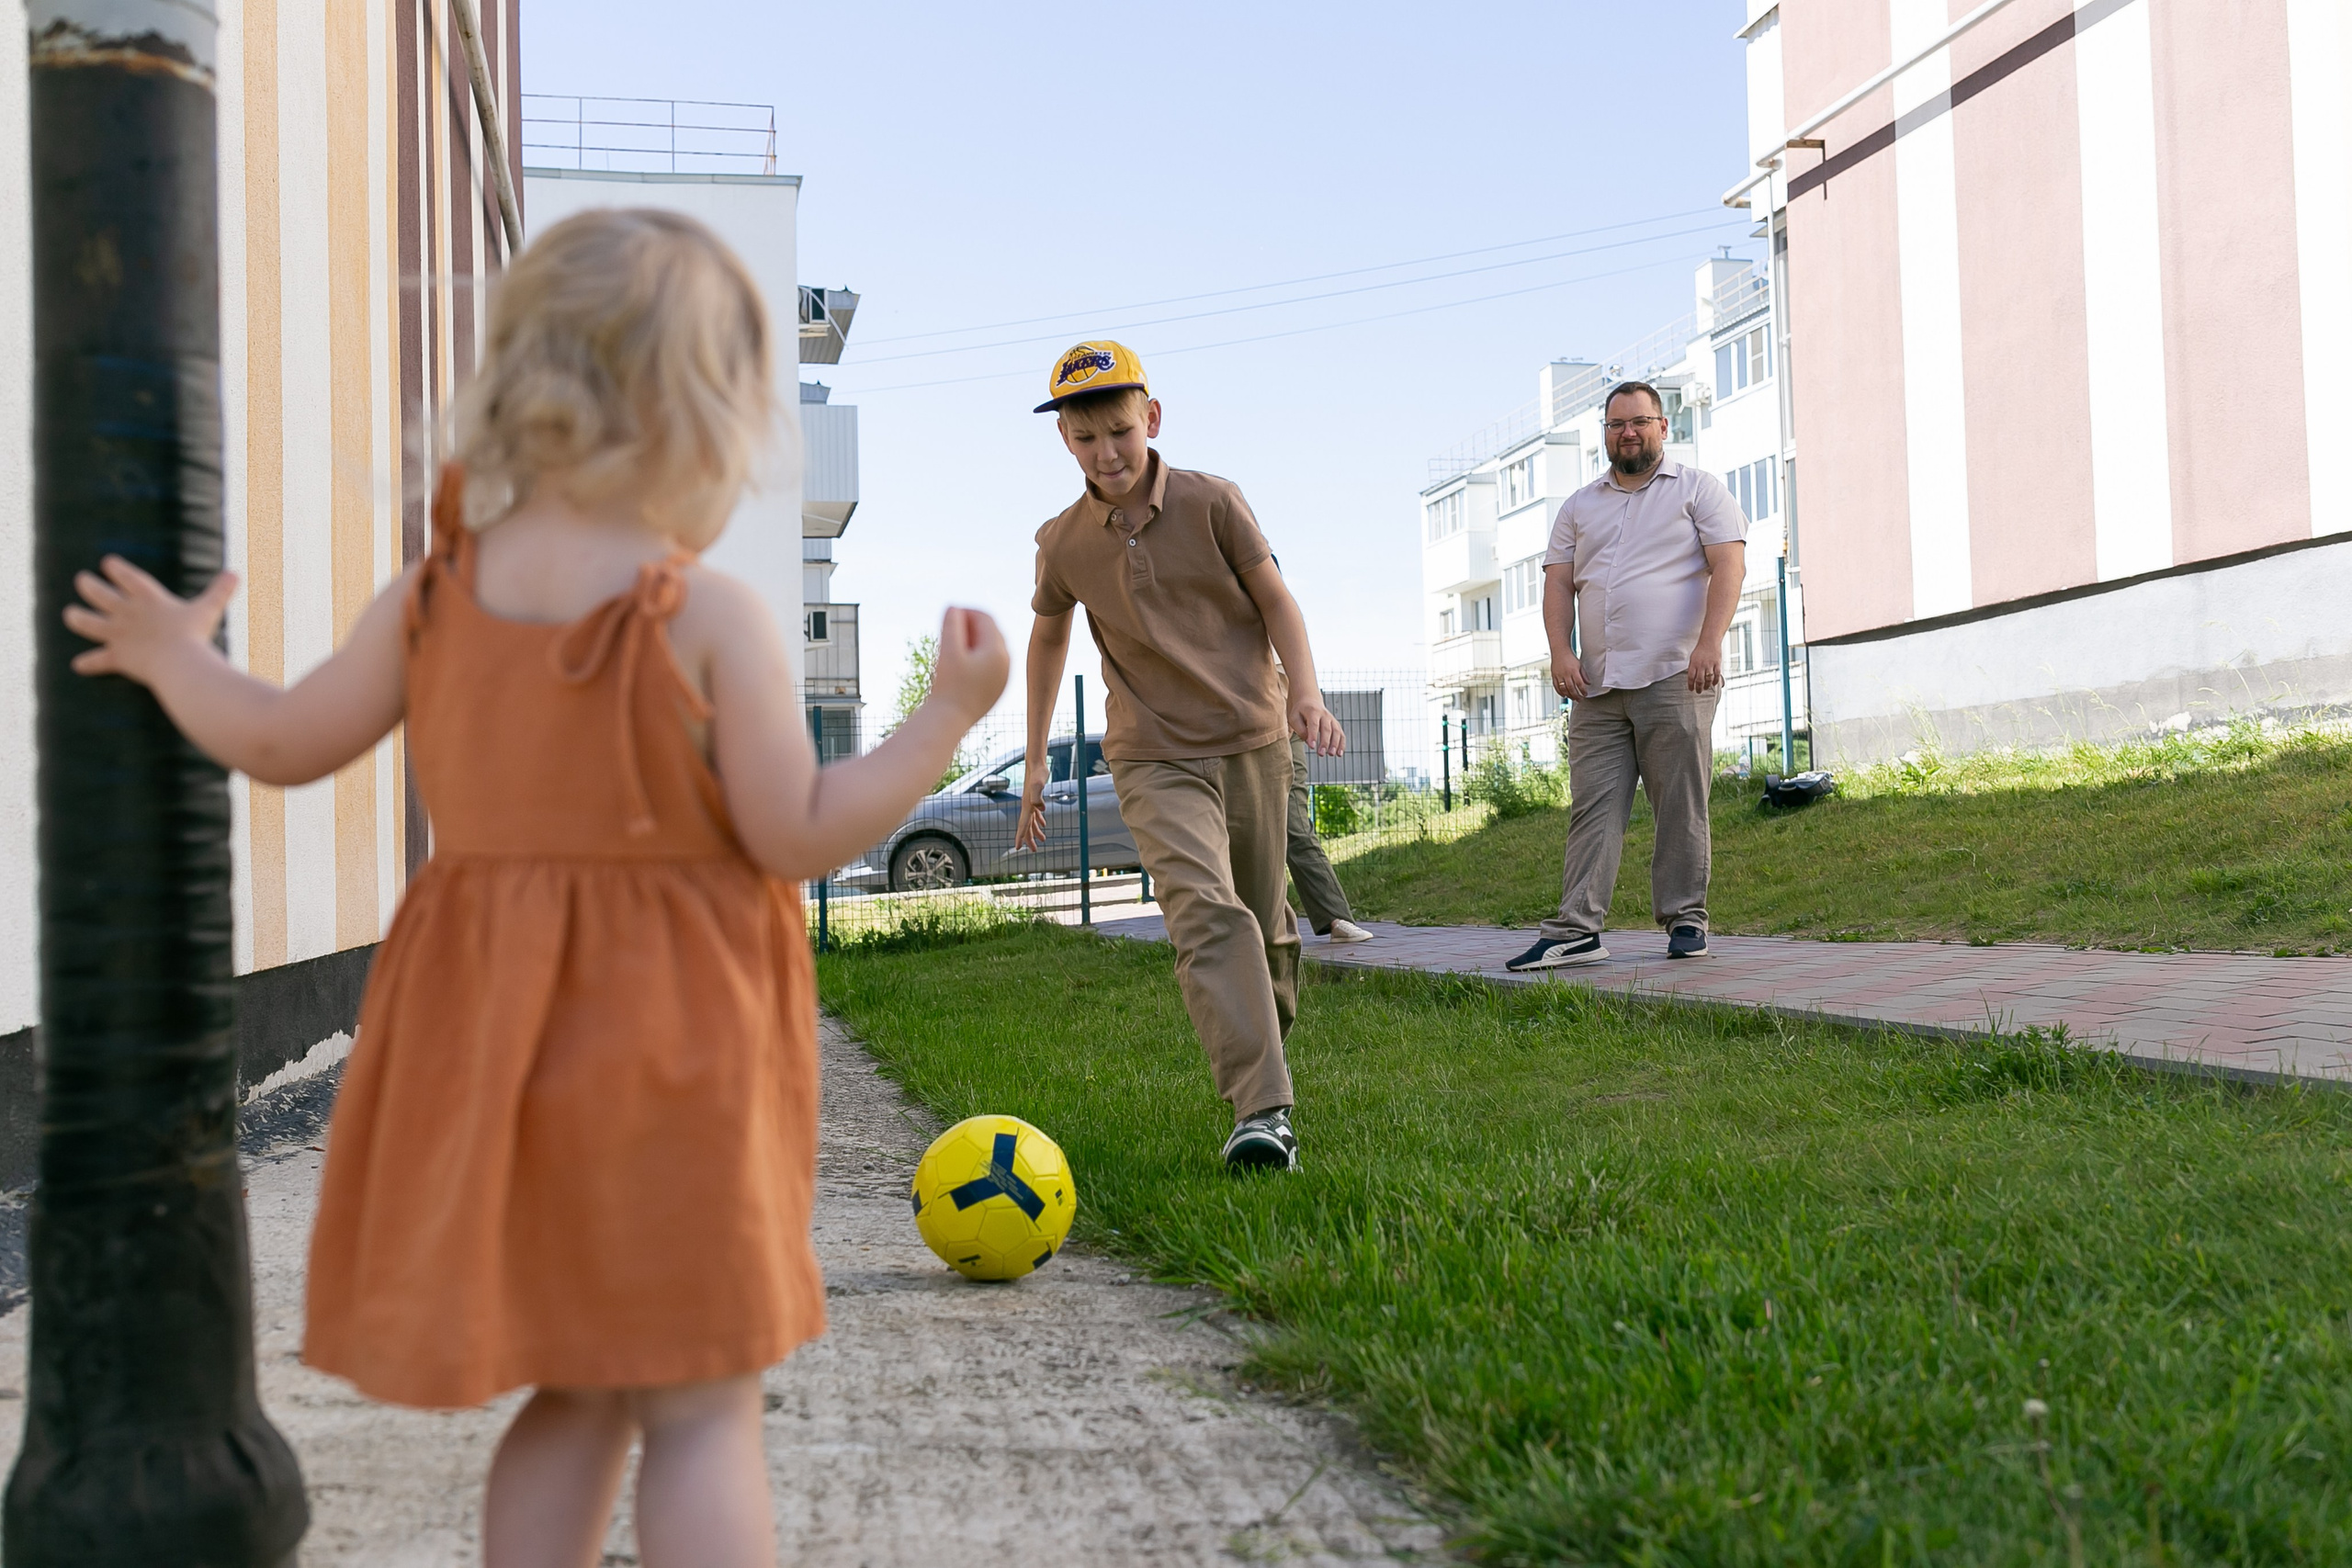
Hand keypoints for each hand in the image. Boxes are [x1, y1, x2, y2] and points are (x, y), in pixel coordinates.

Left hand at [63, 556, 237, 685]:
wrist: (180, 663)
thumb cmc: (194, 634)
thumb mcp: (208, 609)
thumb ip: (219, 591)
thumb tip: (236, 574)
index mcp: (147, 598)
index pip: (126, 576)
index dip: (115, 568)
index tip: (106, 562)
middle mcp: (127, 613)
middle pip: (98, 594)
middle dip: (88, 585)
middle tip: (82, 580)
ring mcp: (118, 634)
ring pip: (87, 623)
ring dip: (77, 618)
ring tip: (70, 614)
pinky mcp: (117, 656)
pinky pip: (98, 661)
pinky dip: (89, 664)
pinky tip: (78, 665)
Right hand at [924, 606, 1009, 723]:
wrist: (950, 722)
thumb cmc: (947, 686)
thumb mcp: (947, 650)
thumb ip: (951, 625)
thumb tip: (954, 607)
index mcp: (998, 651)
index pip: (985, 618)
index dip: (966, 611)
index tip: (948, 613)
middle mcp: (1006, 663)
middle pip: (990, 632)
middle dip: (970, 625)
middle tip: (949, 625)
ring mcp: (1003, 678)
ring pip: (990, 648)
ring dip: (972, 640)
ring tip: (951, 641)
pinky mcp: (996, 689)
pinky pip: (989, 664)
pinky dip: (976, 656)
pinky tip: (959, 660)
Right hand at [1013, 777, 1048, 850]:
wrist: (1036, 763)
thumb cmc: (1038, 773)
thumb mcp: (1039, 784)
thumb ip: (1038, 797)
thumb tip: (1041, 809)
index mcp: (1027, 806)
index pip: (1022, 825)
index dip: (1020, 837)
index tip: (1017, 848)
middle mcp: (1027, 806)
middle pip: (1026, 827)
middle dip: (1029, 839)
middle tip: (1033, 850)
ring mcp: (1030, 802)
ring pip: (1032, 821)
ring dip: (1036, 831)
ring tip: (1043, 840)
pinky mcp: (1035, 799)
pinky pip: (1035, 814)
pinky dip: (1039, 820)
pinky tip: (1043, 823)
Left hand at [1290, 694, 1344, 756]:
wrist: (1309, 699)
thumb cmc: (1299, 710)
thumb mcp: (1294, 717)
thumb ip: (1299, 729)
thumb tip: (1308, 741)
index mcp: (1312, 711)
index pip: (1314, 724)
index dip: (1313, 735)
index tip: (1312, 747)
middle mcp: (1324, 714)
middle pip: (1326, 729)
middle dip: (1324, 742)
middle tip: (1320, 754)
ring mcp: (1331, 719)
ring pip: (1336, 731)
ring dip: (1335, 744)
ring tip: (1331, 754)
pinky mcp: (1335, 724)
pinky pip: (1341, 734)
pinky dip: (1341, 744)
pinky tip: (1339, 754)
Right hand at [1550, 654, 1587, 701]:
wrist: (1560, 652)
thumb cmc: (1570, 658)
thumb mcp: (1580, 665)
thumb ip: (1584, 675)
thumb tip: (1588, 683)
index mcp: (1574, 670)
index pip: (1579, 683)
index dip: (1583, 690)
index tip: (1585, 694)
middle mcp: (1566, 674)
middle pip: (1571, 688)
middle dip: (1576, 695)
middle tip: (1580, 700)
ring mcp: (1559, 675)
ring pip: (1563, 689)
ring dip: (1569, 695)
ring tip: (1573, 699)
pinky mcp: (1554, 676)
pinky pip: (1556, 687)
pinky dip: (1560, 692)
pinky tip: (1564, 696)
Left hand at [1686, 644, 1723, 692]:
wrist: (1709, 641)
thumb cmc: (1700, 650)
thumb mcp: (1692, 658)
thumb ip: (1692, 668)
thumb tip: (1692, 678)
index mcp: (1694, 664)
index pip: (1691, 677)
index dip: (1691, 685)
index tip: (1691, 689)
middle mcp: (1701, 665)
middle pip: (1699, 680)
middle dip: (1698, 688)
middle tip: (1698, 691)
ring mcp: (1710, 665)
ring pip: (1708, 679)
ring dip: (1707, 685)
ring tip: (1705, 688)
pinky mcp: (1717, 664)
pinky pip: (1717, 675)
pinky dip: (1715, 681)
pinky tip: (1714, 684)